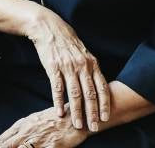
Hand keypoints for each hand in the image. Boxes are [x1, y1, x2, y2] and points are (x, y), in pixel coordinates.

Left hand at [0, 106, 88, 147]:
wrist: (77, 116)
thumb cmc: (56, 118)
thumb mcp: (35, 120)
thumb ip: (21, 129)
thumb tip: (7, 139)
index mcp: (23, 125)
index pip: (2, 140)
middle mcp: (28, 132)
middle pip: (7, 146)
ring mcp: (40, 139)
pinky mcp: (52, 145)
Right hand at [24, 7, 109, 131]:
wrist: (49, 28)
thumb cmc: (67, 42)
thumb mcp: (84, 53)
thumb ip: (91, 69)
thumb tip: (98, 85)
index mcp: (92, 63)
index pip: (101, 87)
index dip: (104, 104)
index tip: (105, 118)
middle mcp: (82, 66)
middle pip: (89, 93)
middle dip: (92, 112)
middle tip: (94, 127)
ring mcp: (67, 67)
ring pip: (74, 94)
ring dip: (77, 111)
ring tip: (78, 124)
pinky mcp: (53, 67)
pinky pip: (57, 88)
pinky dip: (58, 102)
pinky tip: (59, 112)